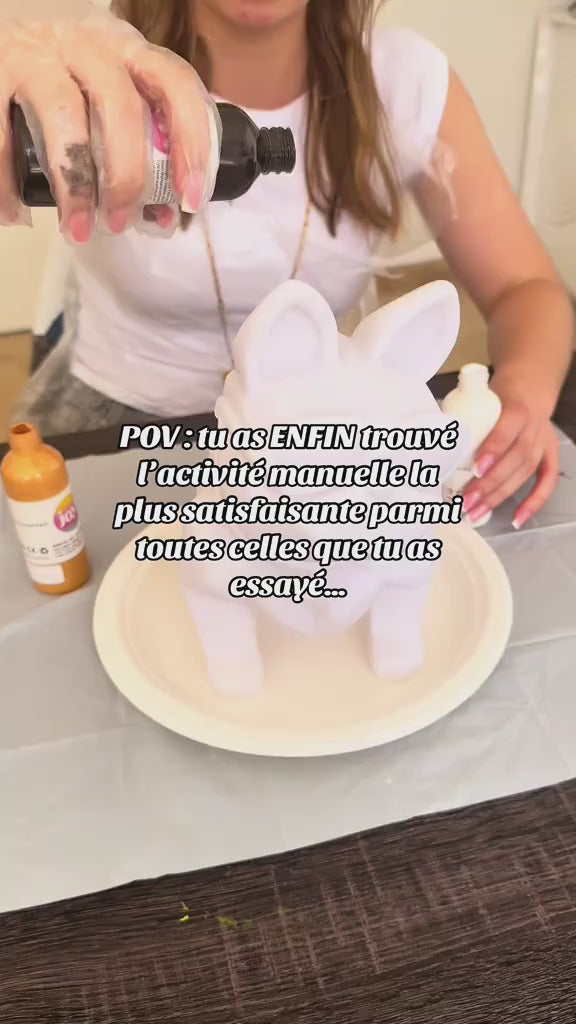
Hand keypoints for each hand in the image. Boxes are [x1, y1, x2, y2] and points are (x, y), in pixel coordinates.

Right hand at [0, 5, 216, 239]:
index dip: (191, 143)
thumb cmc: (63, 86)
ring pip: (65, 116)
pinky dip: (8, 180)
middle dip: (127, 175)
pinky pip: (3, 132)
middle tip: (122, 221)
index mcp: (126, 52)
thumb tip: (160, 212)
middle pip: (122, 105)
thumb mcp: (106, 98)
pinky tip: (14, 212)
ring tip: (78, 227)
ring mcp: (39, 54)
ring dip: (75, 183)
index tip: (189, 197)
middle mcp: (86, 45)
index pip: (175, 85)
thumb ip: (137, 143)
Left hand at [462, 378, 559, 528]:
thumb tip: (433, 442)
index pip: (508, 430)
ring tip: (475, 513)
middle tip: (465, 502)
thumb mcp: (481, 395)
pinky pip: (546, 482)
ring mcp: (543, 442)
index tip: (475, 470)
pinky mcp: (549, 454)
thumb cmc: (498, 395)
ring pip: (525, 473)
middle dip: (490, 484)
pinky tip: (516, 520)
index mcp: (518, 408)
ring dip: (500, 496)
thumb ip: (465, 414)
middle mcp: (534, 426)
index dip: (493, 450)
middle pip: (516, 458)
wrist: (529, 384)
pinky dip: (534, 503)